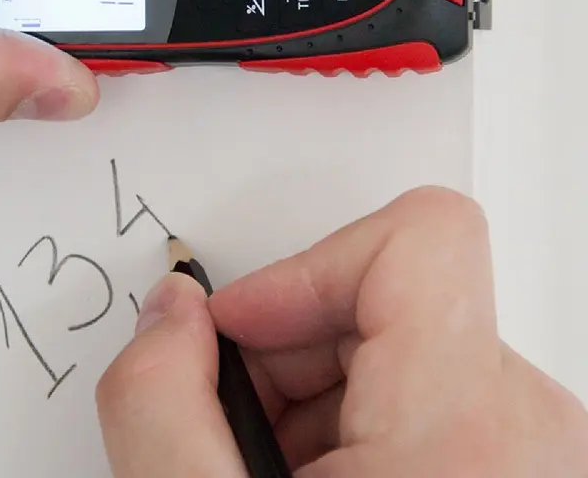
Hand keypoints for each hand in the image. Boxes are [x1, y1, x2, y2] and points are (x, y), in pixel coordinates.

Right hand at [96, 187, 587, 476]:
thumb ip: (157, 402)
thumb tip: (168, 312)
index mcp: (470, 431)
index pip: (424, 236)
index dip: (309, 262)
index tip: (240, 328)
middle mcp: (530, 433)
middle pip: (386, 294)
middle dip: (285, 352)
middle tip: (238, 438)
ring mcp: (532, 456)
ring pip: (395, 346)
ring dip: (310, 400)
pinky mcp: (515, 470)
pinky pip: (418, 395)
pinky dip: (349, 432)